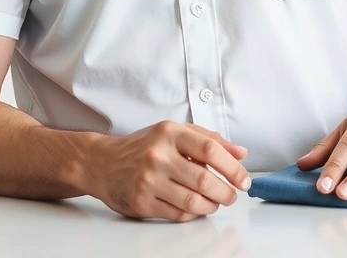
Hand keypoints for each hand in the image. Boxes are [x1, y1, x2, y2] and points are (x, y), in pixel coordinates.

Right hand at [86, 120, 250, 221]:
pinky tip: (196, 208)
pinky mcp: (141, 202)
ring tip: (216, 202)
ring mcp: (148, 180)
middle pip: (204, 179)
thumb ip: (209, 139)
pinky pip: (177, 213)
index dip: (232, 167)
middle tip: (233, 195)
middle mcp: (159, 155)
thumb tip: (241, 153)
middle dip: (226, 191)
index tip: (244, 179)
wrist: (102, 162)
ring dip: (211, 205)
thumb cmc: (144, 146)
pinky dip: (192, 214)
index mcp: (170, 132)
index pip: (210, 149)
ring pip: (192, 200)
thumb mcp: (174, 132)